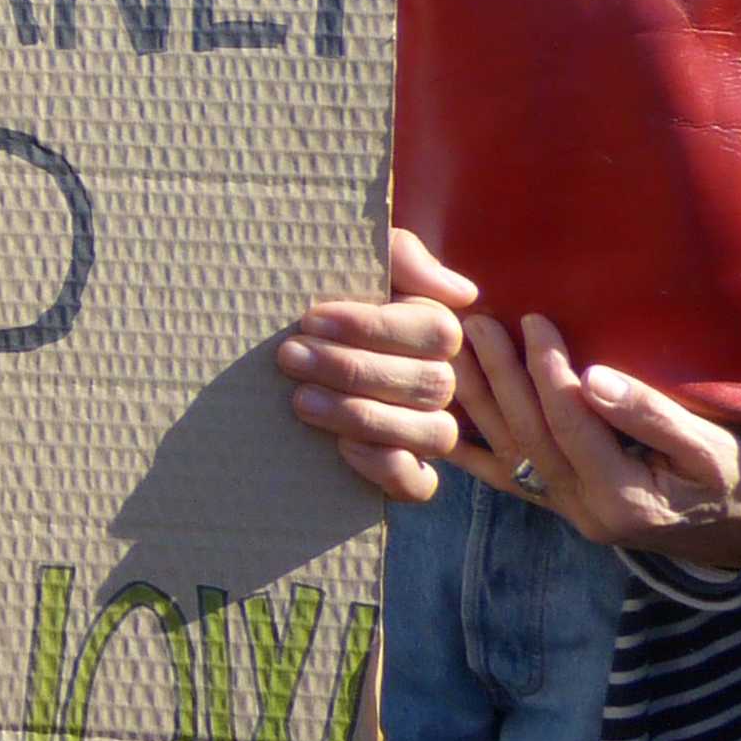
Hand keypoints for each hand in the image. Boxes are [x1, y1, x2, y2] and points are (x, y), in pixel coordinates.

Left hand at [275, 226, 474, 501]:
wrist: (279, 344)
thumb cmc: (323, 298)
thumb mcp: (358, 260)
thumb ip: (404, 255)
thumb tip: (461, 293)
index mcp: (435, 332)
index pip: (433, 333)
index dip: (373, 328)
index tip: (312, 318)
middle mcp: (439, 383)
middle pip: (428, 383)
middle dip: (353, 369)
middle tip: (290, 355)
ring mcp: (425, 430)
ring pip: (431, 434)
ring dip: (364, 417)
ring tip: (300, 399)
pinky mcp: (404, 471)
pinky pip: (421, 484)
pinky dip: (388, 469)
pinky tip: (342, 448)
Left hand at [450, 310, 740, 569]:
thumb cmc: (735, 480)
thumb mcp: (710, 449)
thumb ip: (653, 415)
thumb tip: (594, 376)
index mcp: (622, 494)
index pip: (570, 423)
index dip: (547, 369)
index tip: (532, 320)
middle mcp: (582, 508)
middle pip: (528, 434)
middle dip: (499, 375)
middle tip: (475, 323)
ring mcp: (565, 510)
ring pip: (508, 451)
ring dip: (477, 399)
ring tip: (452, 349)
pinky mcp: (558, 505)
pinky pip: (504, 476)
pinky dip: (470, 447)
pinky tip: (438, 418)